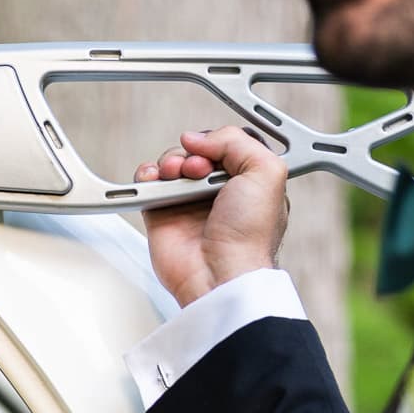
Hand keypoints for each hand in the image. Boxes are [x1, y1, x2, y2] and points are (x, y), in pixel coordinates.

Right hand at [136, 126, 289, 306]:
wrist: (220, 273)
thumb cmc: (249, 235)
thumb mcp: (266, 172)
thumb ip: (237, 140)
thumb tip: (198, 139)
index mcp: (248, 181)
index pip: (229, 144)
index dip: (221, 141)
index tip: (218, 150)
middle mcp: (218, 191)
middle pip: (197, 150)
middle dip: (195, 152)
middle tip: (201, 170)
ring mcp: (189, 201)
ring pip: (172, 162)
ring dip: (172, 161)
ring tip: (179, 177)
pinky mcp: (162, 212)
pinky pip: (148, 181)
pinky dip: (148, 175)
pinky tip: (157, 180)